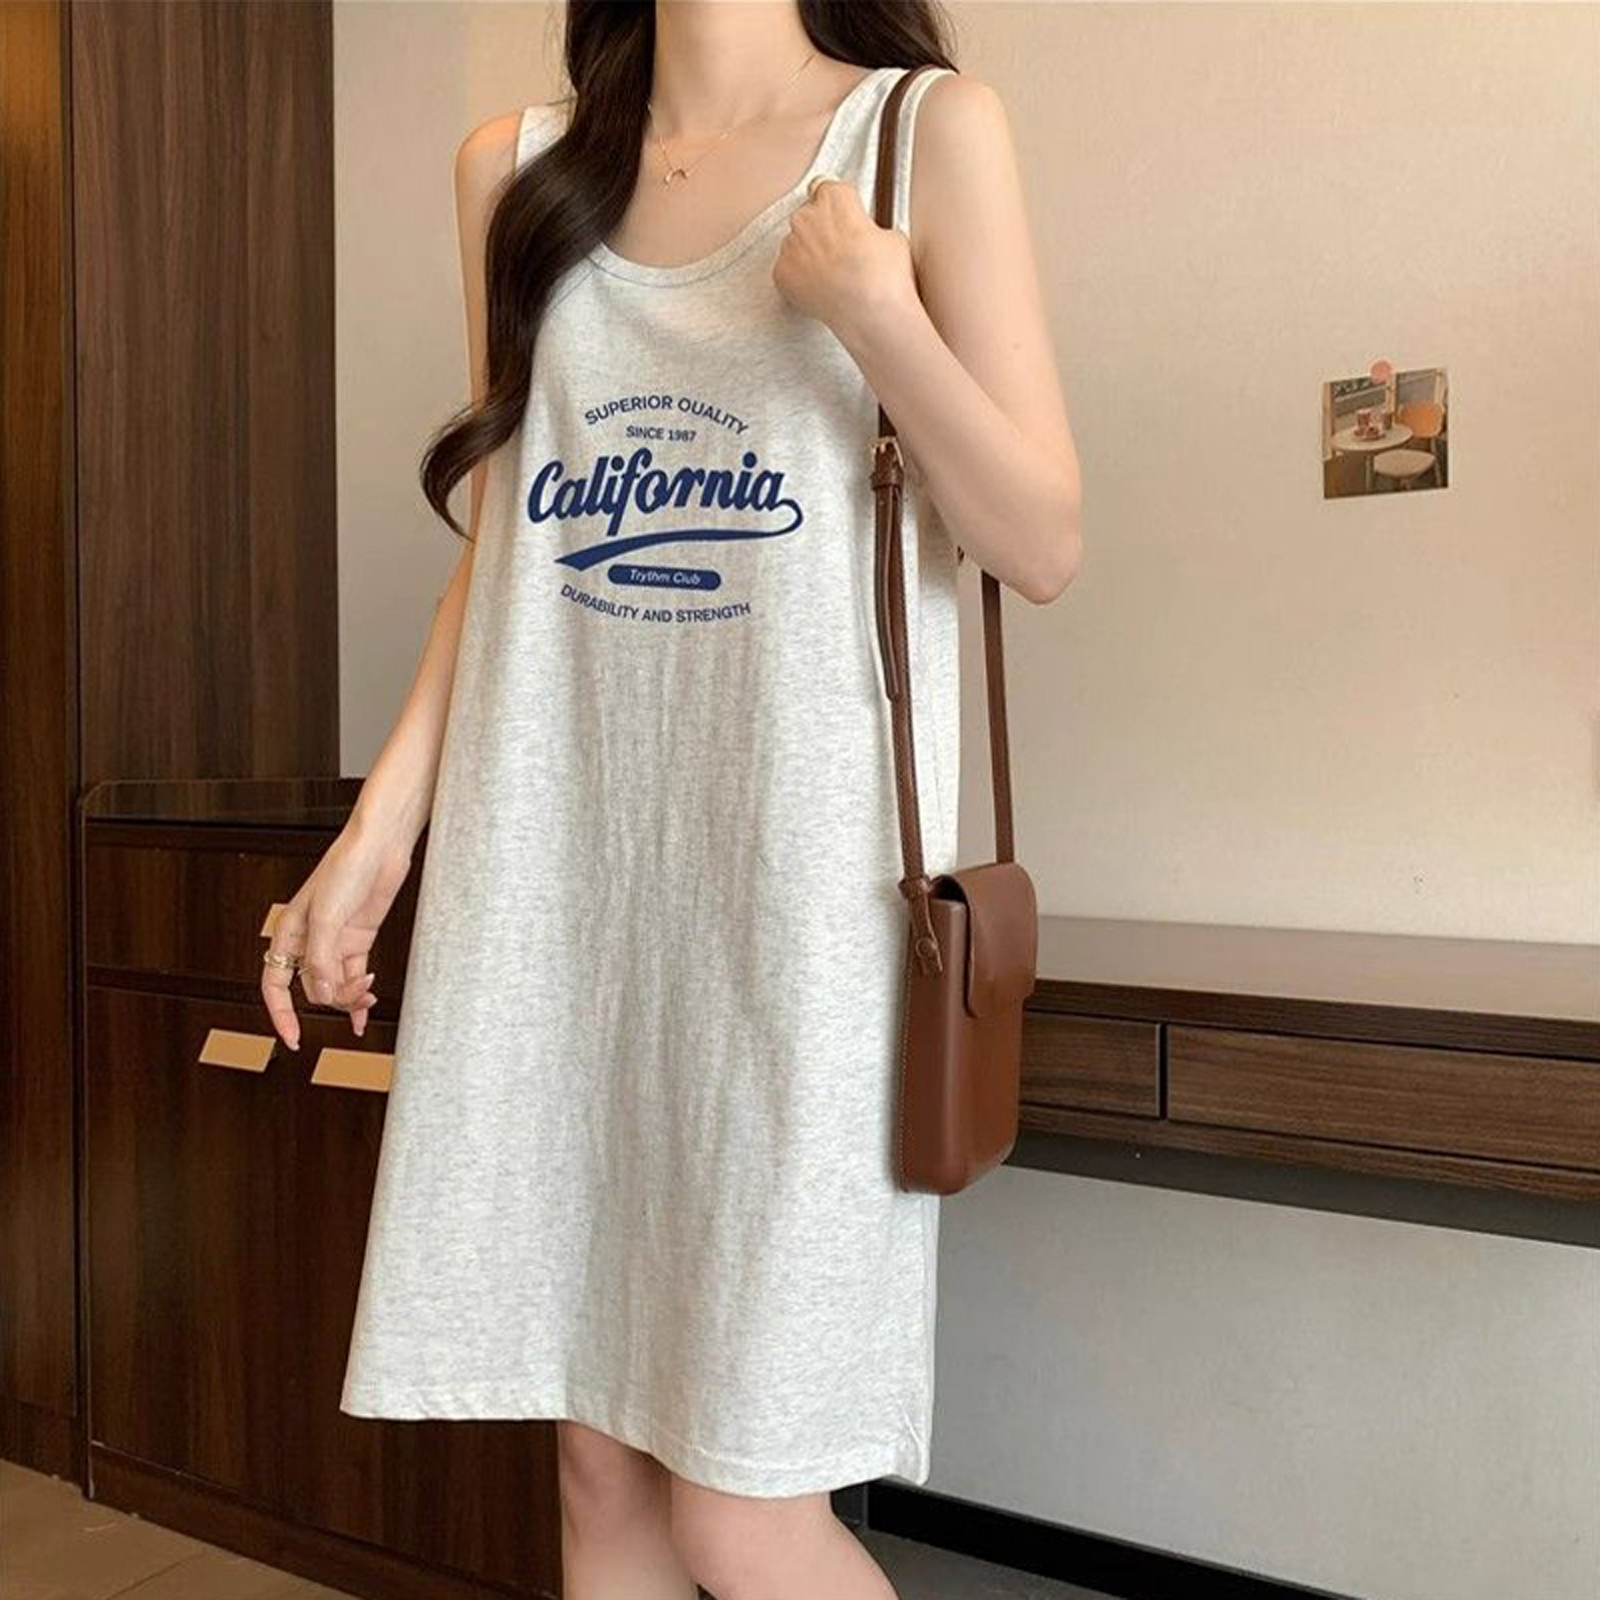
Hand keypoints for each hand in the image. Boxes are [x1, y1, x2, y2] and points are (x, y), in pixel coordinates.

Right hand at [259, 821, 413, 1051]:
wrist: (380, 847)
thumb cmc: (346, 868)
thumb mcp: (327, 917)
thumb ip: (321, 959)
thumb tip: (320, 993)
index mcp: (289, 933)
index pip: (274, 985)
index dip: (281, 1014)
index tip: (292, 1038)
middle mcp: (309, 940)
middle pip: (312, 988)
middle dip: (334, 997)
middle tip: (358, 993)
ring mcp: (335, 940)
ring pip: (335, 984)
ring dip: (351, 995)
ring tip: (370, 993)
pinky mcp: (359, 939)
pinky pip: (354, 976)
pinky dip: (359, 995)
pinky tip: (363, 1013)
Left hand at [772, 176, 917, 339]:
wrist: (871, 315)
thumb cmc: (885, 276)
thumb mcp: (892, 237)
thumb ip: (869, 227)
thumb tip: (865, 235)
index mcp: (834, 198)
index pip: (828, 188)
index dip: (837, 206)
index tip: (842, 217)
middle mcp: (807, 215)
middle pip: (809, 215)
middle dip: (822, 231)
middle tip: (842, 254)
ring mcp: (790, 245)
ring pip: (797, 243)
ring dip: (810, 255)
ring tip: (833, 277)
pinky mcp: (781, 272)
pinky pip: (788, 269)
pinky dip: (800, 278)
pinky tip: (821, 289)